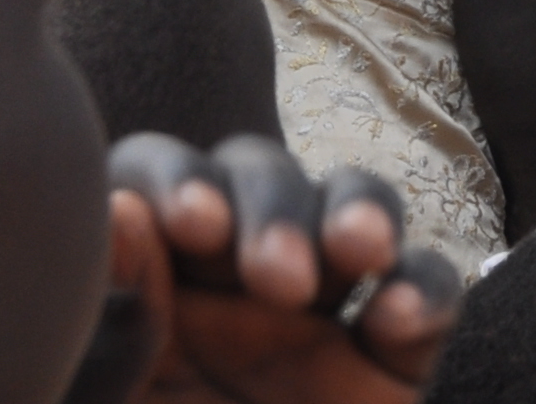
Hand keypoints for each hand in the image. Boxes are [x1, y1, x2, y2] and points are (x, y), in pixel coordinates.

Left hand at [102, 133, 457, 403]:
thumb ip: (106, 334)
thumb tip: (119, 213)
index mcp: (148, 290)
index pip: (156, 182)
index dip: (177, 179)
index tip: (193, 225)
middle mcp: (231, 284)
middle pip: (261, 177)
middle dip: (276, 207)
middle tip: (280, 279)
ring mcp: (320, 316)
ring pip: (353, 204)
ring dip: (358, 213)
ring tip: (361, 255)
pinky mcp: (394, 358)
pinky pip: (429, 288)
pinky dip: (424, 290)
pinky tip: (395, 319)